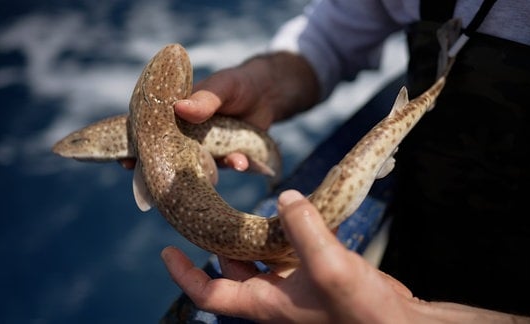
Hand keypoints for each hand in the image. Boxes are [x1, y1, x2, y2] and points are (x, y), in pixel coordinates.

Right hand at [120, 52, 318, 170]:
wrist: (267, 94)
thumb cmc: (236, 85)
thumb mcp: (222, 86)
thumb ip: (204, 99)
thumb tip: (180, 108)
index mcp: (176, 116)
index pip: (149, 131)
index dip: (135, 147)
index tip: (125, 161)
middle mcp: (187, 136)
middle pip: (167, 157)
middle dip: (162, 173)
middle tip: (159, 185)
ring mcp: (207, 150)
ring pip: (198, 168)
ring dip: (207, 172)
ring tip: (225, 166)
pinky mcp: (227, 158)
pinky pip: (227, 167)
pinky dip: (235, 166)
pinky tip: (243, 162)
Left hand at [162, 190, 529, 322]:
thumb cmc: (364, 312)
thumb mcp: (329, 266)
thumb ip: (303, 229)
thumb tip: (285, 198)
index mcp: (265, 303)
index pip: (210, 293)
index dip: (184, 274)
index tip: (166, 250)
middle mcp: (276, 296)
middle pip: (233, 268)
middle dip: (219, 241)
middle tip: (207, 210)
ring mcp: (297, 285)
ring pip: (263, 255)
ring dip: (256, 232)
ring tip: (249, 201)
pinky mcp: (318, 274)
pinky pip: (293, 248)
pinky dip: (290, 229)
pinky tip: (298, 208)